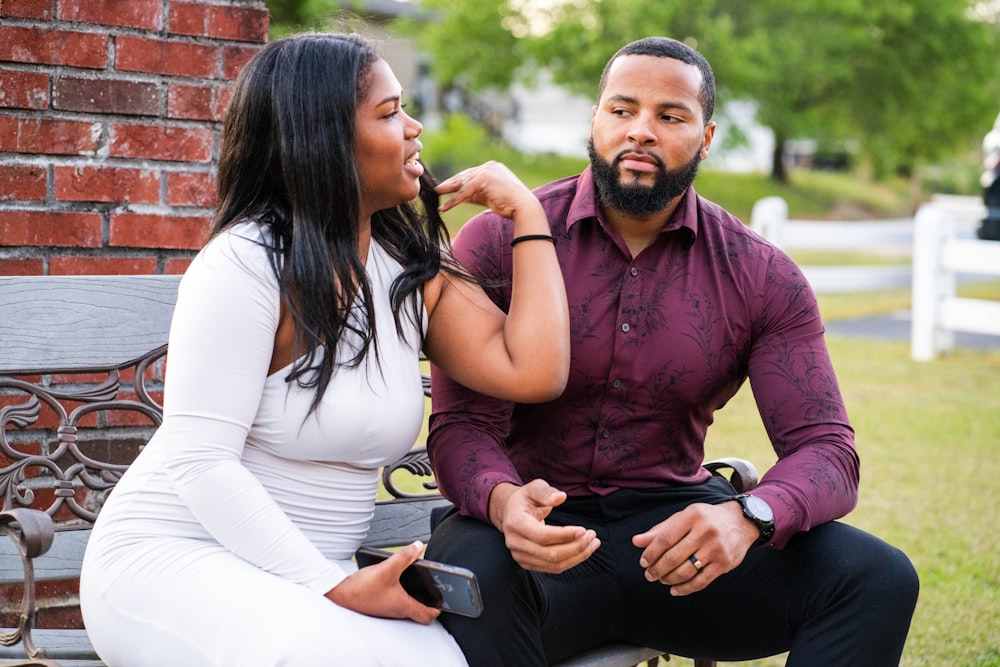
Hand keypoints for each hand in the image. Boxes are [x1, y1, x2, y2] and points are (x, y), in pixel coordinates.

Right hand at [325, 541, 439, 623]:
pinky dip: (401, 594)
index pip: (427, 616)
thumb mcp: (387, 569)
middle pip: (418, 612)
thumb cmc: (361, 589)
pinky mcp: (378, 604)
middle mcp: (396, 611)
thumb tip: (418, 547)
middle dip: (427, 602)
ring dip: (414, 597)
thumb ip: (405, 557)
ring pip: (406, 607)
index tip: (442, 601)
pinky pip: (395, 601)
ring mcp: (386, 609)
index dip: (437, 609)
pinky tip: (397, 581)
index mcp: (403, 606)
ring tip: (418, 584)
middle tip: (433, 592)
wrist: (338, 594)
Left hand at [436, 161, 543, 219]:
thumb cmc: (510, 204)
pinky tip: (444, 207)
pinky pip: (465, 192)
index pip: (471, 174)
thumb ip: (475, 194)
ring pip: (463, 182)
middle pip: (464, 175)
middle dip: (450, 183)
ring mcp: (486, 171)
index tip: (447, 187)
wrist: (523, 207)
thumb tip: (460, 196)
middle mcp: (489, 166)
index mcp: (493, 168)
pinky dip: (454, 200)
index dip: (458, 181)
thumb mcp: (489, 197)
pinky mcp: (483, 179)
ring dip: (448, 189)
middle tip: (437, 189)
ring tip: (437, 194)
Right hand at [490, 480, 599, 573]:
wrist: (510, 512)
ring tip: (592, 544)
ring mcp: (520, 556)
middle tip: (592, 536)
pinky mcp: (528, 563)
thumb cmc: (524, 499)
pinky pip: (553, 568)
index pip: (542, 536)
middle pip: (550, 554)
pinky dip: (571, 561)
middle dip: (575, 547)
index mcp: (516, 523)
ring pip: (554, 564)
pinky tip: (583, 551)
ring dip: (577, 556)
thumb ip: (546, 492)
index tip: (583, 530)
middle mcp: (515, 543)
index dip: (564, 535)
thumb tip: (560, 497)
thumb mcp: (534, 488)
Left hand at [631, 501, 757, 595]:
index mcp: (692, 516)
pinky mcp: (724, 564)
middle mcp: (705, 532)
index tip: (643, 562)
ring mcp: (716, 549)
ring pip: (686, 571)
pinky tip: (674, 590)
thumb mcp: (683, 517)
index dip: (651, 553)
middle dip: (657, 569)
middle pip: (674, 557)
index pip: (665, 538)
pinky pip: (701, 581)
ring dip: (669, 579)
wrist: (741, 522)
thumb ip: (660, 530)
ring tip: (661, 580)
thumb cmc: (705, 519)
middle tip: (649, 575)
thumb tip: (636, 542)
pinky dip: (685, 589)